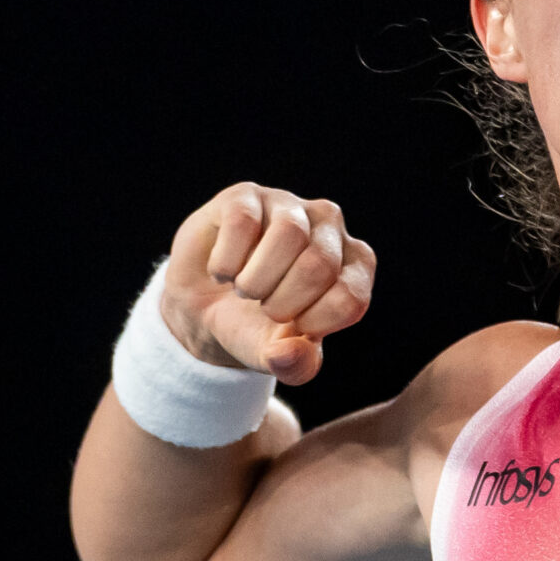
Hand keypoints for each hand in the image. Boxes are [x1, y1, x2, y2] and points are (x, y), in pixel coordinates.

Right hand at [162, 183, 374, 385]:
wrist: (205, 308)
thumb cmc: (255, 327)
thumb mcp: (277, 356)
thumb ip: (294, 365)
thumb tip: (287, 353)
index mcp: (354, 265)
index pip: (351, 298)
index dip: (313, 324)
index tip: (290, 328)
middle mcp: (330, 226)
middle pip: (320, 265)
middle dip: (281, 302)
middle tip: (262, 307)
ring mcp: (289, 205)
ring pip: (289, 234)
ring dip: (256, 279)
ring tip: (244, 289)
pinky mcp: (247, 196)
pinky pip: (243, 222)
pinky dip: (227, 261)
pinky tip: (223, 272)